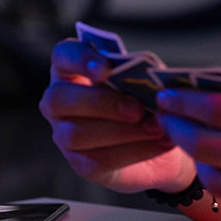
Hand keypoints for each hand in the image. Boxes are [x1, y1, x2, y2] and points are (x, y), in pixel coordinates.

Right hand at [39, 39, 195, 193]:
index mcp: (72, 70)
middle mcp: (59, 101)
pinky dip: (134, 151)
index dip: (80, 60)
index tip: (106, 68)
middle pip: (60, 98)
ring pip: (77, 133)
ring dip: (122, 131)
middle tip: (136, 108)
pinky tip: (159, 143)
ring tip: (156, 128)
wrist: (161, 141)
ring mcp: (64, 134)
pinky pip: (99, 159)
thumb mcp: (147, 81)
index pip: (64, 56)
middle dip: (101, 103)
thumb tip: (147, 77)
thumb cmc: (146, 101)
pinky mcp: (81, 163)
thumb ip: (140, 75)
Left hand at [155, 70, 220, 200]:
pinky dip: (215, 178)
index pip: (217, 110)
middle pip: (205, 144)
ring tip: (185, 136)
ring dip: (192, 155)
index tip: (167, 96)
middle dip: (176, 127)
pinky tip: (214, 163)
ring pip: (212, 174)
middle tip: (165, 115)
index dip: (184, 103)